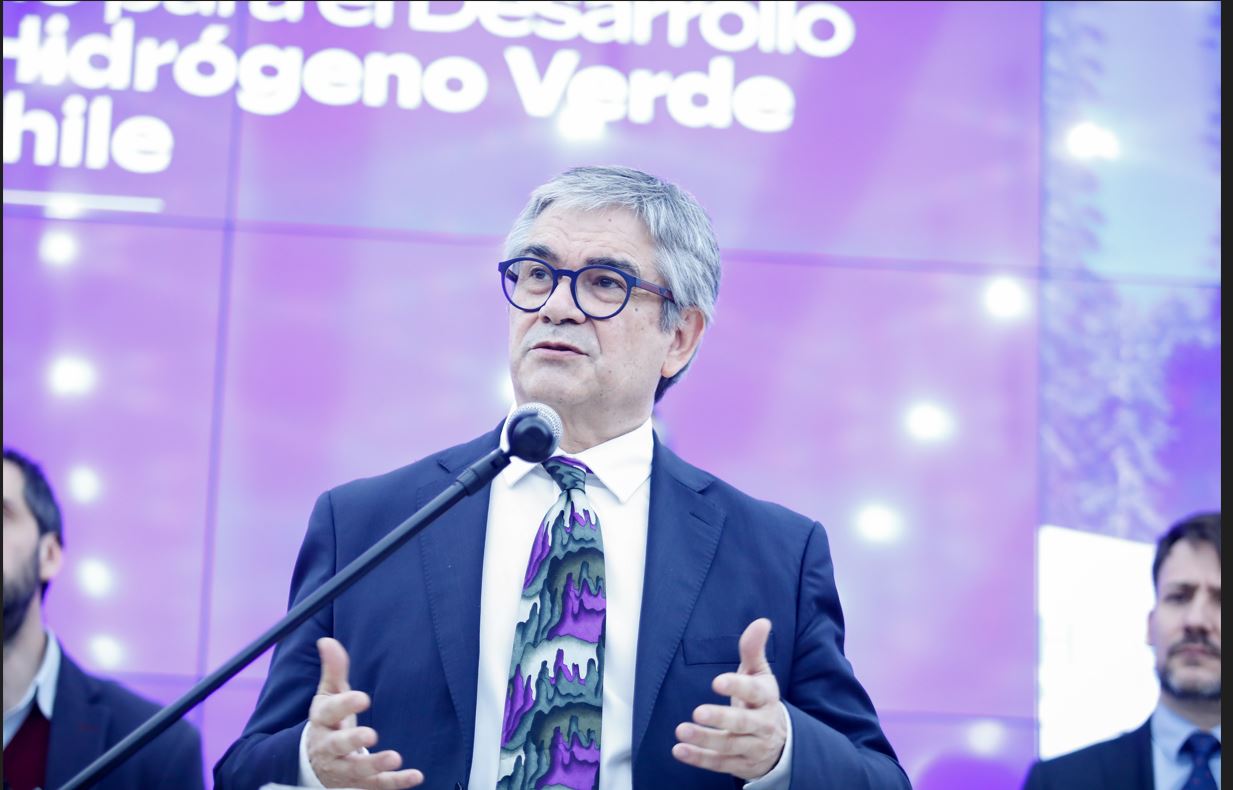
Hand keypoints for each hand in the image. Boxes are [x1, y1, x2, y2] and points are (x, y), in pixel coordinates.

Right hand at [306, 637, 423, 788]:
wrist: (316, 763)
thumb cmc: (328, 722)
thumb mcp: (328, 695)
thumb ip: (333, 670)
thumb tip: (327, 641)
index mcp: (322, 721)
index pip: (329, 712)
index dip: (345, 705)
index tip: (362, 697)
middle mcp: (329, 747)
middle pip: (337, 745)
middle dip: (352, 740)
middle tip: (370, 734)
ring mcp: (342, 768)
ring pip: (356, 770)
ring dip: (375, 765)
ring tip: (394, 757)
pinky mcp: (358, 784)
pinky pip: (377, 786)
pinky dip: (396, 783)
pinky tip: (415, 775)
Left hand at [672, 618, 786, 780]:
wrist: (780, 744)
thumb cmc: (761, 701)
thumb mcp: (760, 674)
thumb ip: (754, 649)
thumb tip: (761, 622)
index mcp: (766, 698)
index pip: (754, 691)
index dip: (737, 686)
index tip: (717, 681)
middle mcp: (762, 724)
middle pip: (742, 723)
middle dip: (721, 718)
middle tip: (698, 712)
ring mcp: (751, 747)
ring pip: (728, 745)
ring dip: (704, 739)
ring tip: (681, 730)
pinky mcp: (740, 764)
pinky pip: (719, 763)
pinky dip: (698, 758)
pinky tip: (679, 750)